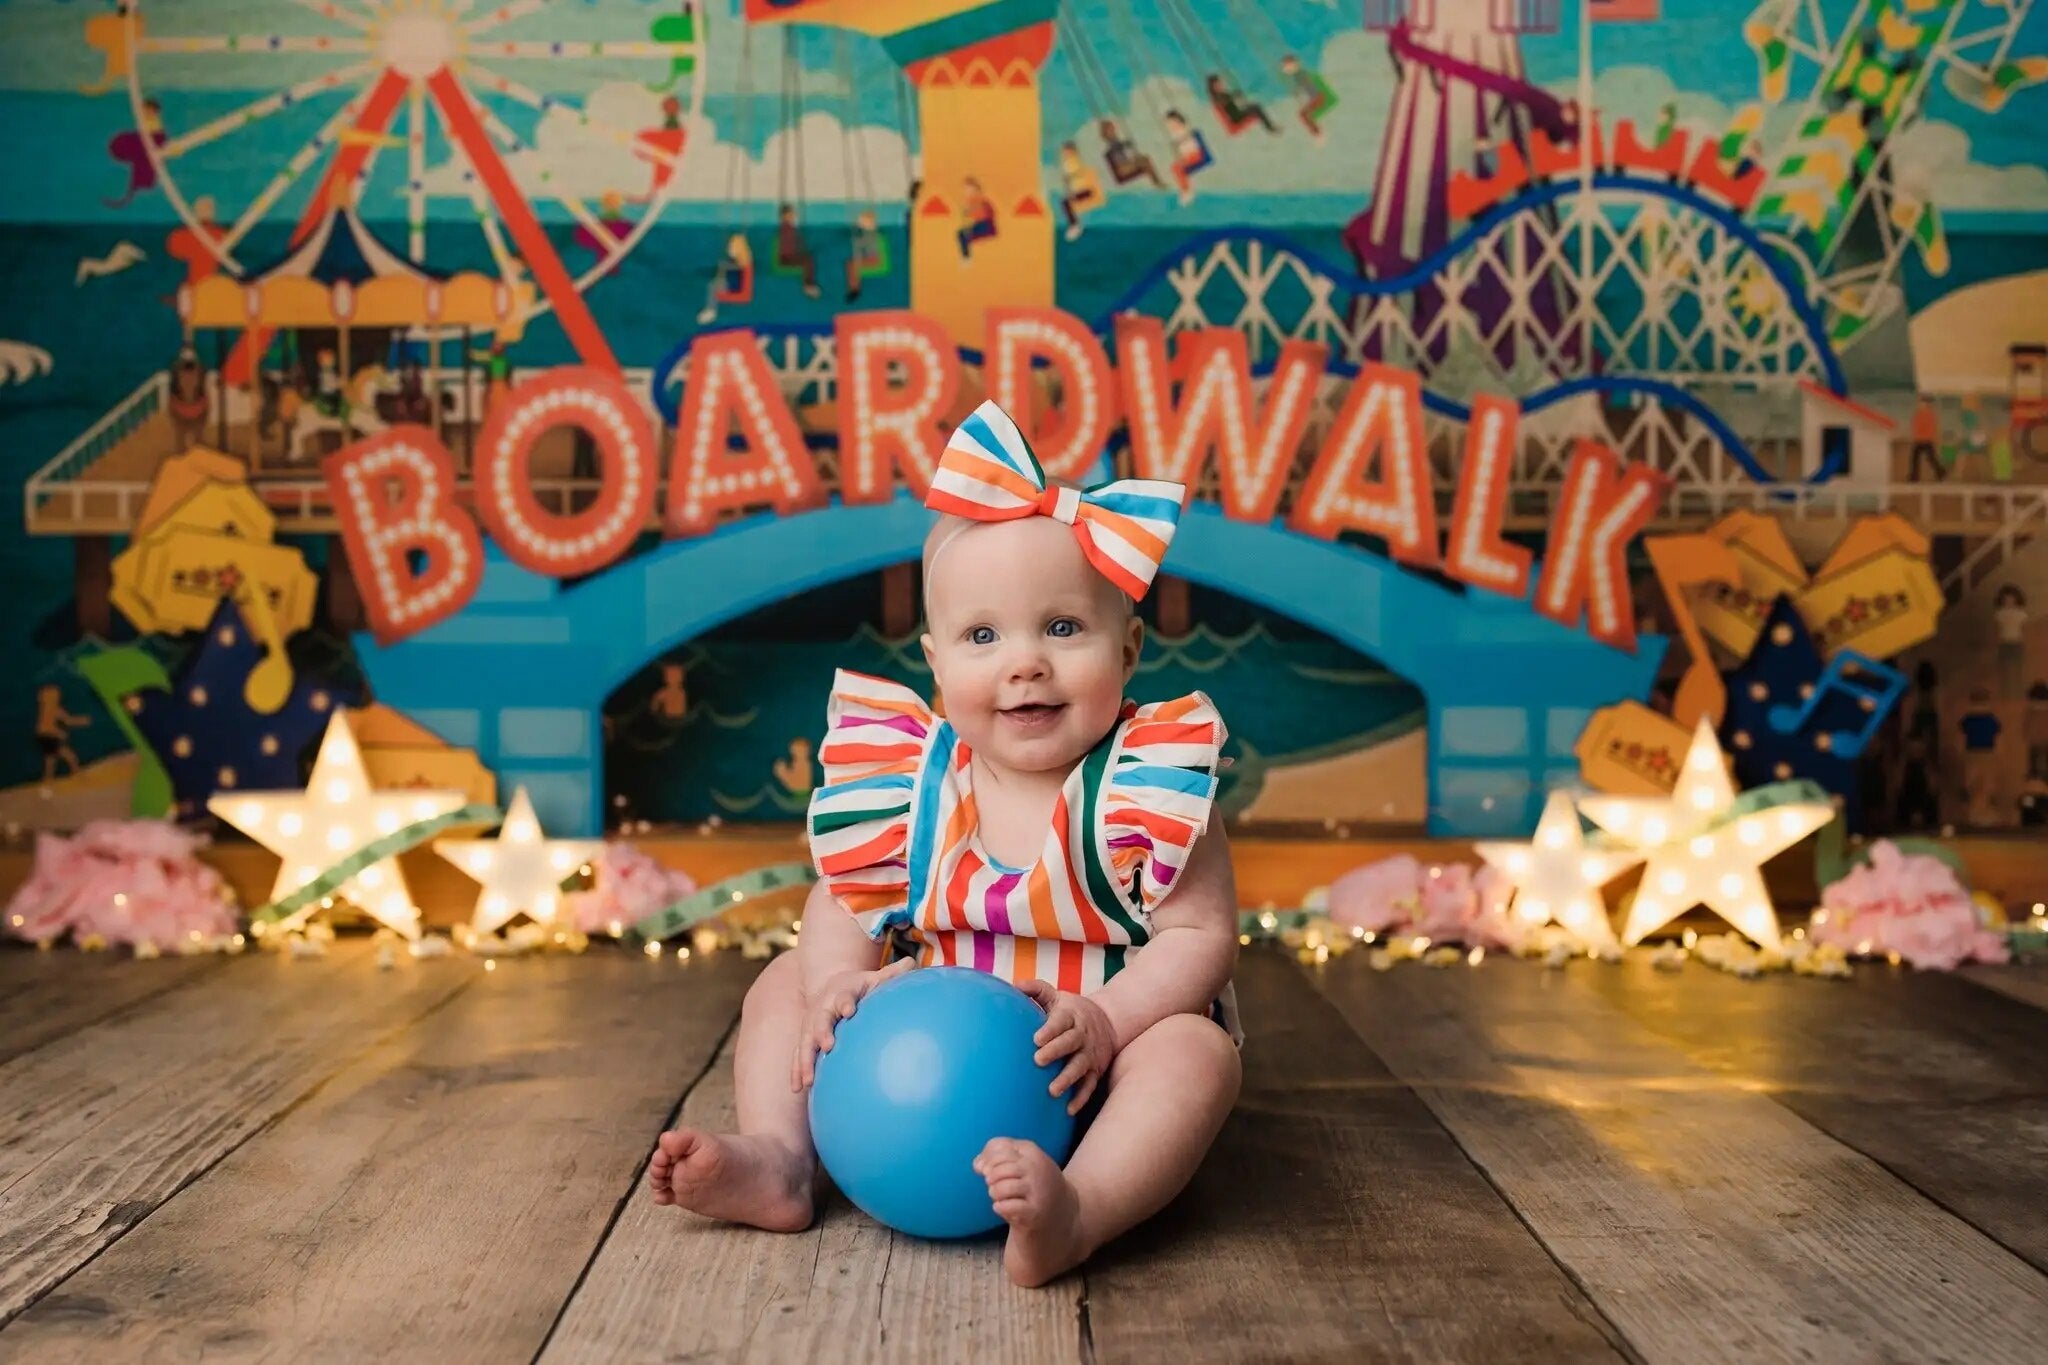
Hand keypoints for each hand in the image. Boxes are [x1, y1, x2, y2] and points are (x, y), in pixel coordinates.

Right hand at [790, 956, 914, 1091]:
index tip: (849, 1011)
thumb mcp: (874, 978)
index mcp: (841, 994)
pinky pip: (799, 1055)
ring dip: (805, 1060)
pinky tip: (796, 1088)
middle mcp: (822, 1009)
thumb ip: (893, 974)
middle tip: (827, 1045)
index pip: (843, 998)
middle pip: (820, 1021)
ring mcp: (810, 1025)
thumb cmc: (859, 987)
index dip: (846, 1003)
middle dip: (821, 1032)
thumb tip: (913, 963)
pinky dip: (796, 1070)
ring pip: (805, 1043)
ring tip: (807, 1080)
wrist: (829, 986)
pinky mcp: (805, 1038)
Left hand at [1019, 979, 1116, 1115]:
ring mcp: (1090, 1054)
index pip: (1062, 1021)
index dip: (1050, 1029)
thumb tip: (1014, 984)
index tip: (1036, 1038)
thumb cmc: (1071, 1010)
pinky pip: (1089, 1086)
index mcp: (1072, 1016)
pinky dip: (1081, 1098)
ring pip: (1080, 1066)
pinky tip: (1068, 1110)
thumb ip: (1036, 990)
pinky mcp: (1095, 1071)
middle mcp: (1083, 1035)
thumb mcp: (1056, 996)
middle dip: (1056, 1051)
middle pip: (1071, 1042)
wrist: (1109, 1021)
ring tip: (1053, 1090)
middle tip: (1038, 1060)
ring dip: (1068, 1079)